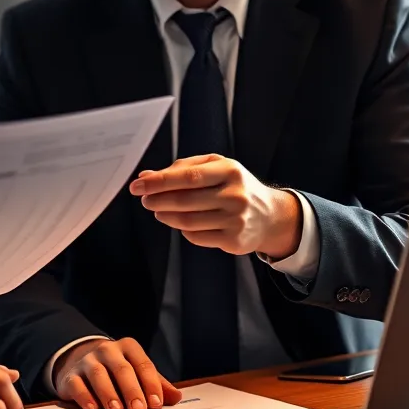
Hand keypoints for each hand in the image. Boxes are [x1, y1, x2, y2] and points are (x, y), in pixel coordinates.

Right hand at [53, 337, 181, 408]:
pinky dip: (84, 395)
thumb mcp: (137, 373)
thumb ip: (156, 384)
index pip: (142, 364)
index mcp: (128, 347)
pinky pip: (77, 383)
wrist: (80, 361)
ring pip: (98, 373)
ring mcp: (87, 361)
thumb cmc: (116, 371)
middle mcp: (107, 350)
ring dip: (108, 392)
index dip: (150, 384)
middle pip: (121, 368)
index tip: (156, 404)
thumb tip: (177, 397)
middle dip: (131, 389)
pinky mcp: (71, 375)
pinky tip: (92, 408)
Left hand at [130, 154, 302, 259]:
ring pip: (186, 221)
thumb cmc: (235, 186)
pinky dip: (183, 229)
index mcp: (230, 171)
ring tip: (158, 210)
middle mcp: (235, 195)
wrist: (270, 216)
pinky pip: (196, 236)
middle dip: (157, 200)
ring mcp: (236, 220)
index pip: (187, 176)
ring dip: (165, 216)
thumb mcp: (215, 168)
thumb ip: (181, 169)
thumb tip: (146, 177)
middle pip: (184, 200)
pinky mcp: (233, 241)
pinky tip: (182, 222)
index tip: (138, 186)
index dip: (158, 182)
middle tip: (145, 199)